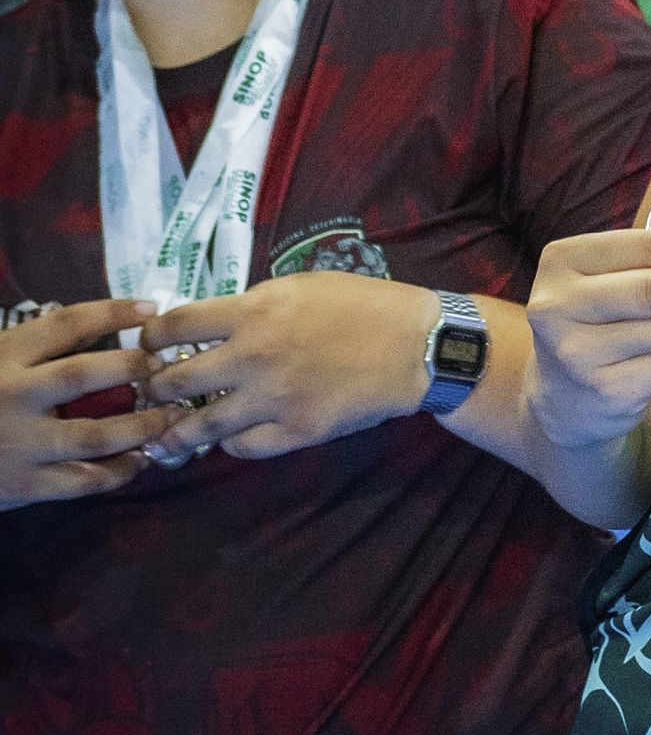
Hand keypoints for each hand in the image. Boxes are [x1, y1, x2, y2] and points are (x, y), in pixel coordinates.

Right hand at [0, 299, 175, 506]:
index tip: (152, 310)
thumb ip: (40, 348)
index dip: (112, 313)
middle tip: (163, 369)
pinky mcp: (25, 485)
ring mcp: (20, 444)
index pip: (65, 325)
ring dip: (141, 426)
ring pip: (94, 435)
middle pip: (81, 375)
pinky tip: (141, 460)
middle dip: (131, 368)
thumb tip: (107, 326)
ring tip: (171, 418)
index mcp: (5, 357)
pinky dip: (120, 471)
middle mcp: (13, 396)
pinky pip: (85, 480)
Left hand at [139, 276, 436, 464]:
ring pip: (200, 425)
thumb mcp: (302, 286)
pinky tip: (230, 438)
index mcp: (253, 311)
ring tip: (167, 435)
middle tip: (154, 392)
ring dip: (178, 431)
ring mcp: (272, 399)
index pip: (175, 326)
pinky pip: (241, 447)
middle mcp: (252, 357)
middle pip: (175, 380)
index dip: (151, 338)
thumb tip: (212, 326)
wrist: (416, 346)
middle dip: (155, 387)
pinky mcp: (295, 432)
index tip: (149, 346)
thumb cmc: (363, 305)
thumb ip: (254, 305)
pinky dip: (230, 443)